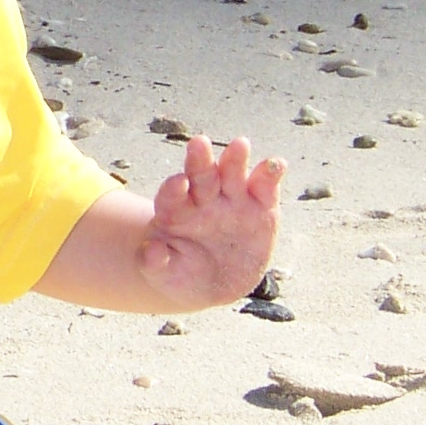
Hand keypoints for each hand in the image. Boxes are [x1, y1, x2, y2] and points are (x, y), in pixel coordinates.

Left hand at [136, 134, 284, 310]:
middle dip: (199, 160)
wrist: (217, 282)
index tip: (177, 183)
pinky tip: (276, 164)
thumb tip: (150, 251)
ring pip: (232, 173)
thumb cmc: (184, 274)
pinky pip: (265, 186)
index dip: (173, 189)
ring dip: (234, 159)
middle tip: (198, 142)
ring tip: (240, 145)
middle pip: (200, 175)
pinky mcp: (260, 206)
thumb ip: (155, 264)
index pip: (171, 195)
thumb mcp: (167, 275)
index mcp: (175, 211)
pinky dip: (271, 174)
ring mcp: (232, 198)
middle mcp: (203, 197)